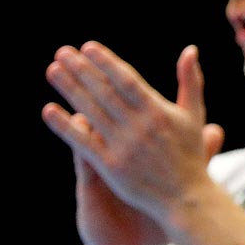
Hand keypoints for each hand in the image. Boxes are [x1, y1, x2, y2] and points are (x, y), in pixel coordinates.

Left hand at [43, 43, 223, 236]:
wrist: (186, 197)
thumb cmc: (190, 154)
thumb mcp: (194, 115)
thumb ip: (191, 81)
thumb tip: (190, 49)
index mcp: (159, 112)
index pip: (127, 80)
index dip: (106, 62)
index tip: (88, 47)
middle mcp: (140, 126)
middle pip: (104, 92)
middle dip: (82, 70)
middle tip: (62, 52)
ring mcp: (124, 146)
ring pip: (91, 112)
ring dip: (69, 90)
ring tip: (53, 70)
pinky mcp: (111, 166)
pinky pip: (83, 142)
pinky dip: (65, 126)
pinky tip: (49, 110)